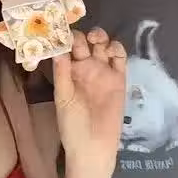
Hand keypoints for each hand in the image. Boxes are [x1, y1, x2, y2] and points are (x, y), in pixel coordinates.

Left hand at [53, 28, 125, 177]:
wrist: (92, 147)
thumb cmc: (72, 124)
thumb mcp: (62, 97)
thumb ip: (62, 73)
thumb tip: (57, 48)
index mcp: (69, 70)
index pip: (67, 46)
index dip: (65, 37)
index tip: (61, 31)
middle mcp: (85, 67)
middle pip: (84, 41)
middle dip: (82, 35)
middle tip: (79, 37)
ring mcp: (102, 71)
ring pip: (102, 45)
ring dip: (99, 36)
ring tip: (95, 40)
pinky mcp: (119, 78)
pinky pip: (119, 58)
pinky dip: (116, 48)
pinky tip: (111, 50)